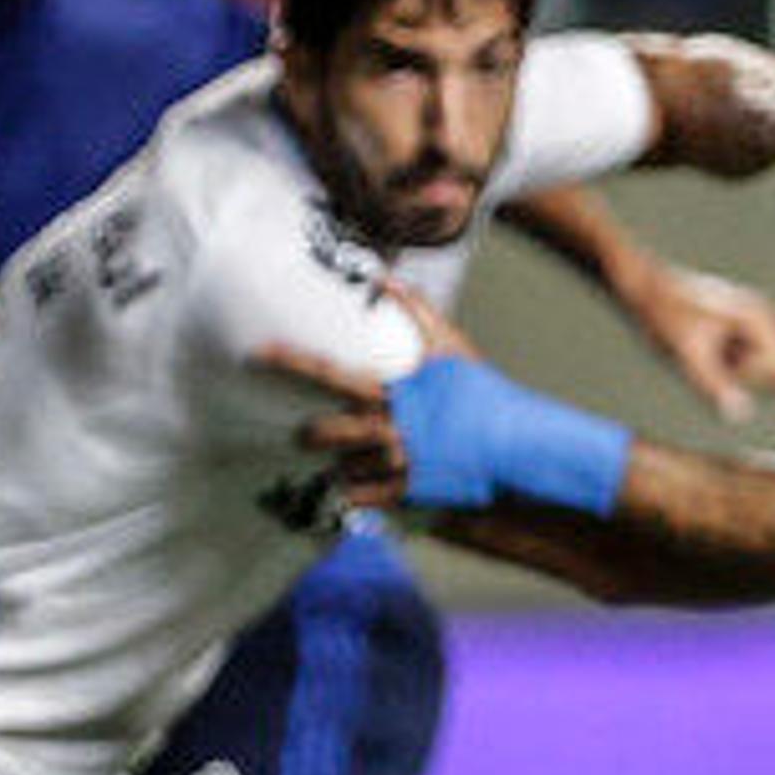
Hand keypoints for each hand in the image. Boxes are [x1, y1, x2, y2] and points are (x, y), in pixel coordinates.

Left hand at [254, 280, 477, 512]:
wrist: (516, 446)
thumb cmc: (484, 394)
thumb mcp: (452, 348)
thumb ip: (416, 311)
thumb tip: (388, 277)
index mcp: (394, 390)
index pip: (329, 371)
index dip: (291, 361)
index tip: (258, 353)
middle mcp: (389, 427)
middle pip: (323, 433)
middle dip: (310, 435)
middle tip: (309, 434)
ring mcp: (397, 462)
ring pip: (341, 467)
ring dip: (342, 463)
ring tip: (359, 457)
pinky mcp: (407, 492)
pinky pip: (360, 497)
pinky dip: (358, 490)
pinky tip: (369, 482)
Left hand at [621, 261, 774, 421]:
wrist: (644, 286)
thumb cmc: (665, 315)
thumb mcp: (689, 354)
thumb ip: (717, 384)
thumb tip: (740, 414)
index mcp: (759, 318)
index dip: (758, 379)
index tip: (724, 367)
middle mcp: (763, 317)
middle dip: (749, 378)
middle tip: (712, 364)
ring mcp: (752, 322)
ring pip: (760, 369)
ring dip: (734, 372)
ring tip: (700, 353)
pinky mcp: (738, 329)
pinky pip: (745, 362)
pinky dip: (725, 365)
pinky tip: (699, 350)